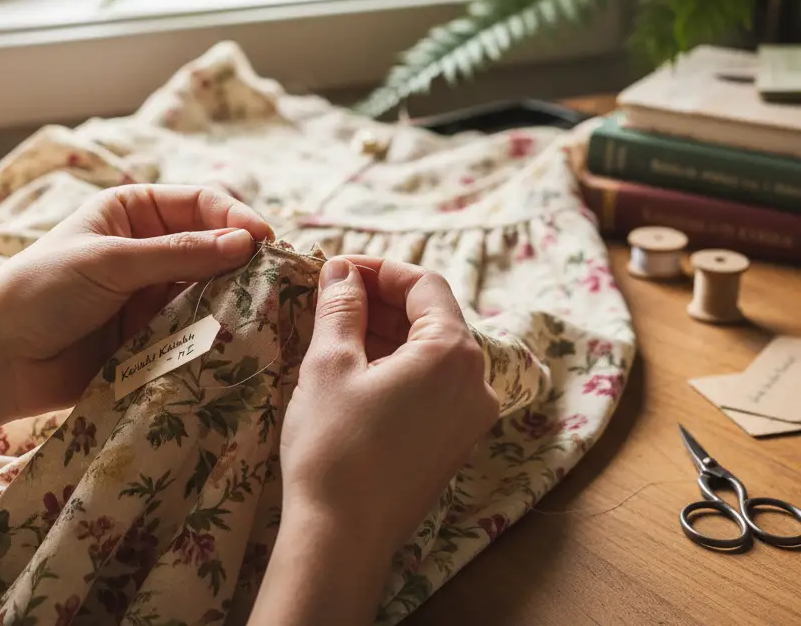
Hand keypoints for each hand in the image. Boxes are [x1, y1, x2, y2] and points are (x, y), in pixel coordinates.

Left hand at [0, 185, 271, 420]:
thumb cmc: (41, 291)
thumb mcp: (111, 261)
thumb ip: (179, 254)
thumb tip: (246, 242)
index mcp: (133, 211)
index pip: (200, 204)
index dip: (234, 217)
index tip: (262, 240)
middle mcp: (148, 248)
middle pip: (212, 245)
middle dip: (240, 260)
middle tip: (272, 278)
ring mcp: (152, 293)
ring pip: (210, 288)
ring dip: (231, 297)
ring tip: (257, 309)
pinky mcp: (153, 335)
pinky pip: (195, 327)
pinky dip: (214, 330)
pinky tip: (232, 337)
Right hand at [281, 256, 498, 567]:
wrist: (341, 539)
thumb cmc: (335, 445)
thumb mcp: (330, 363)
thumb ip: (341, 306)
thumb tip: (342, 270)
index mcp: (454, 353)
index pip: (424, 284)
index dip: (379, 268)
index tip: (337, 268)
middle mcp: (476, 382)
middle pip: (432, 315)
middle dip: (381, 299)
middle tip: (330, 294)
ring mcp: (470, 416)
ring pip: (431, 350)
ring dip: (387, 330)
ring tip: (336, 326)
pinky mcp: (454, 441)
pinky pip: (432, 383)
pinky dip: (398, 363)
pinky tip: (357, 364)